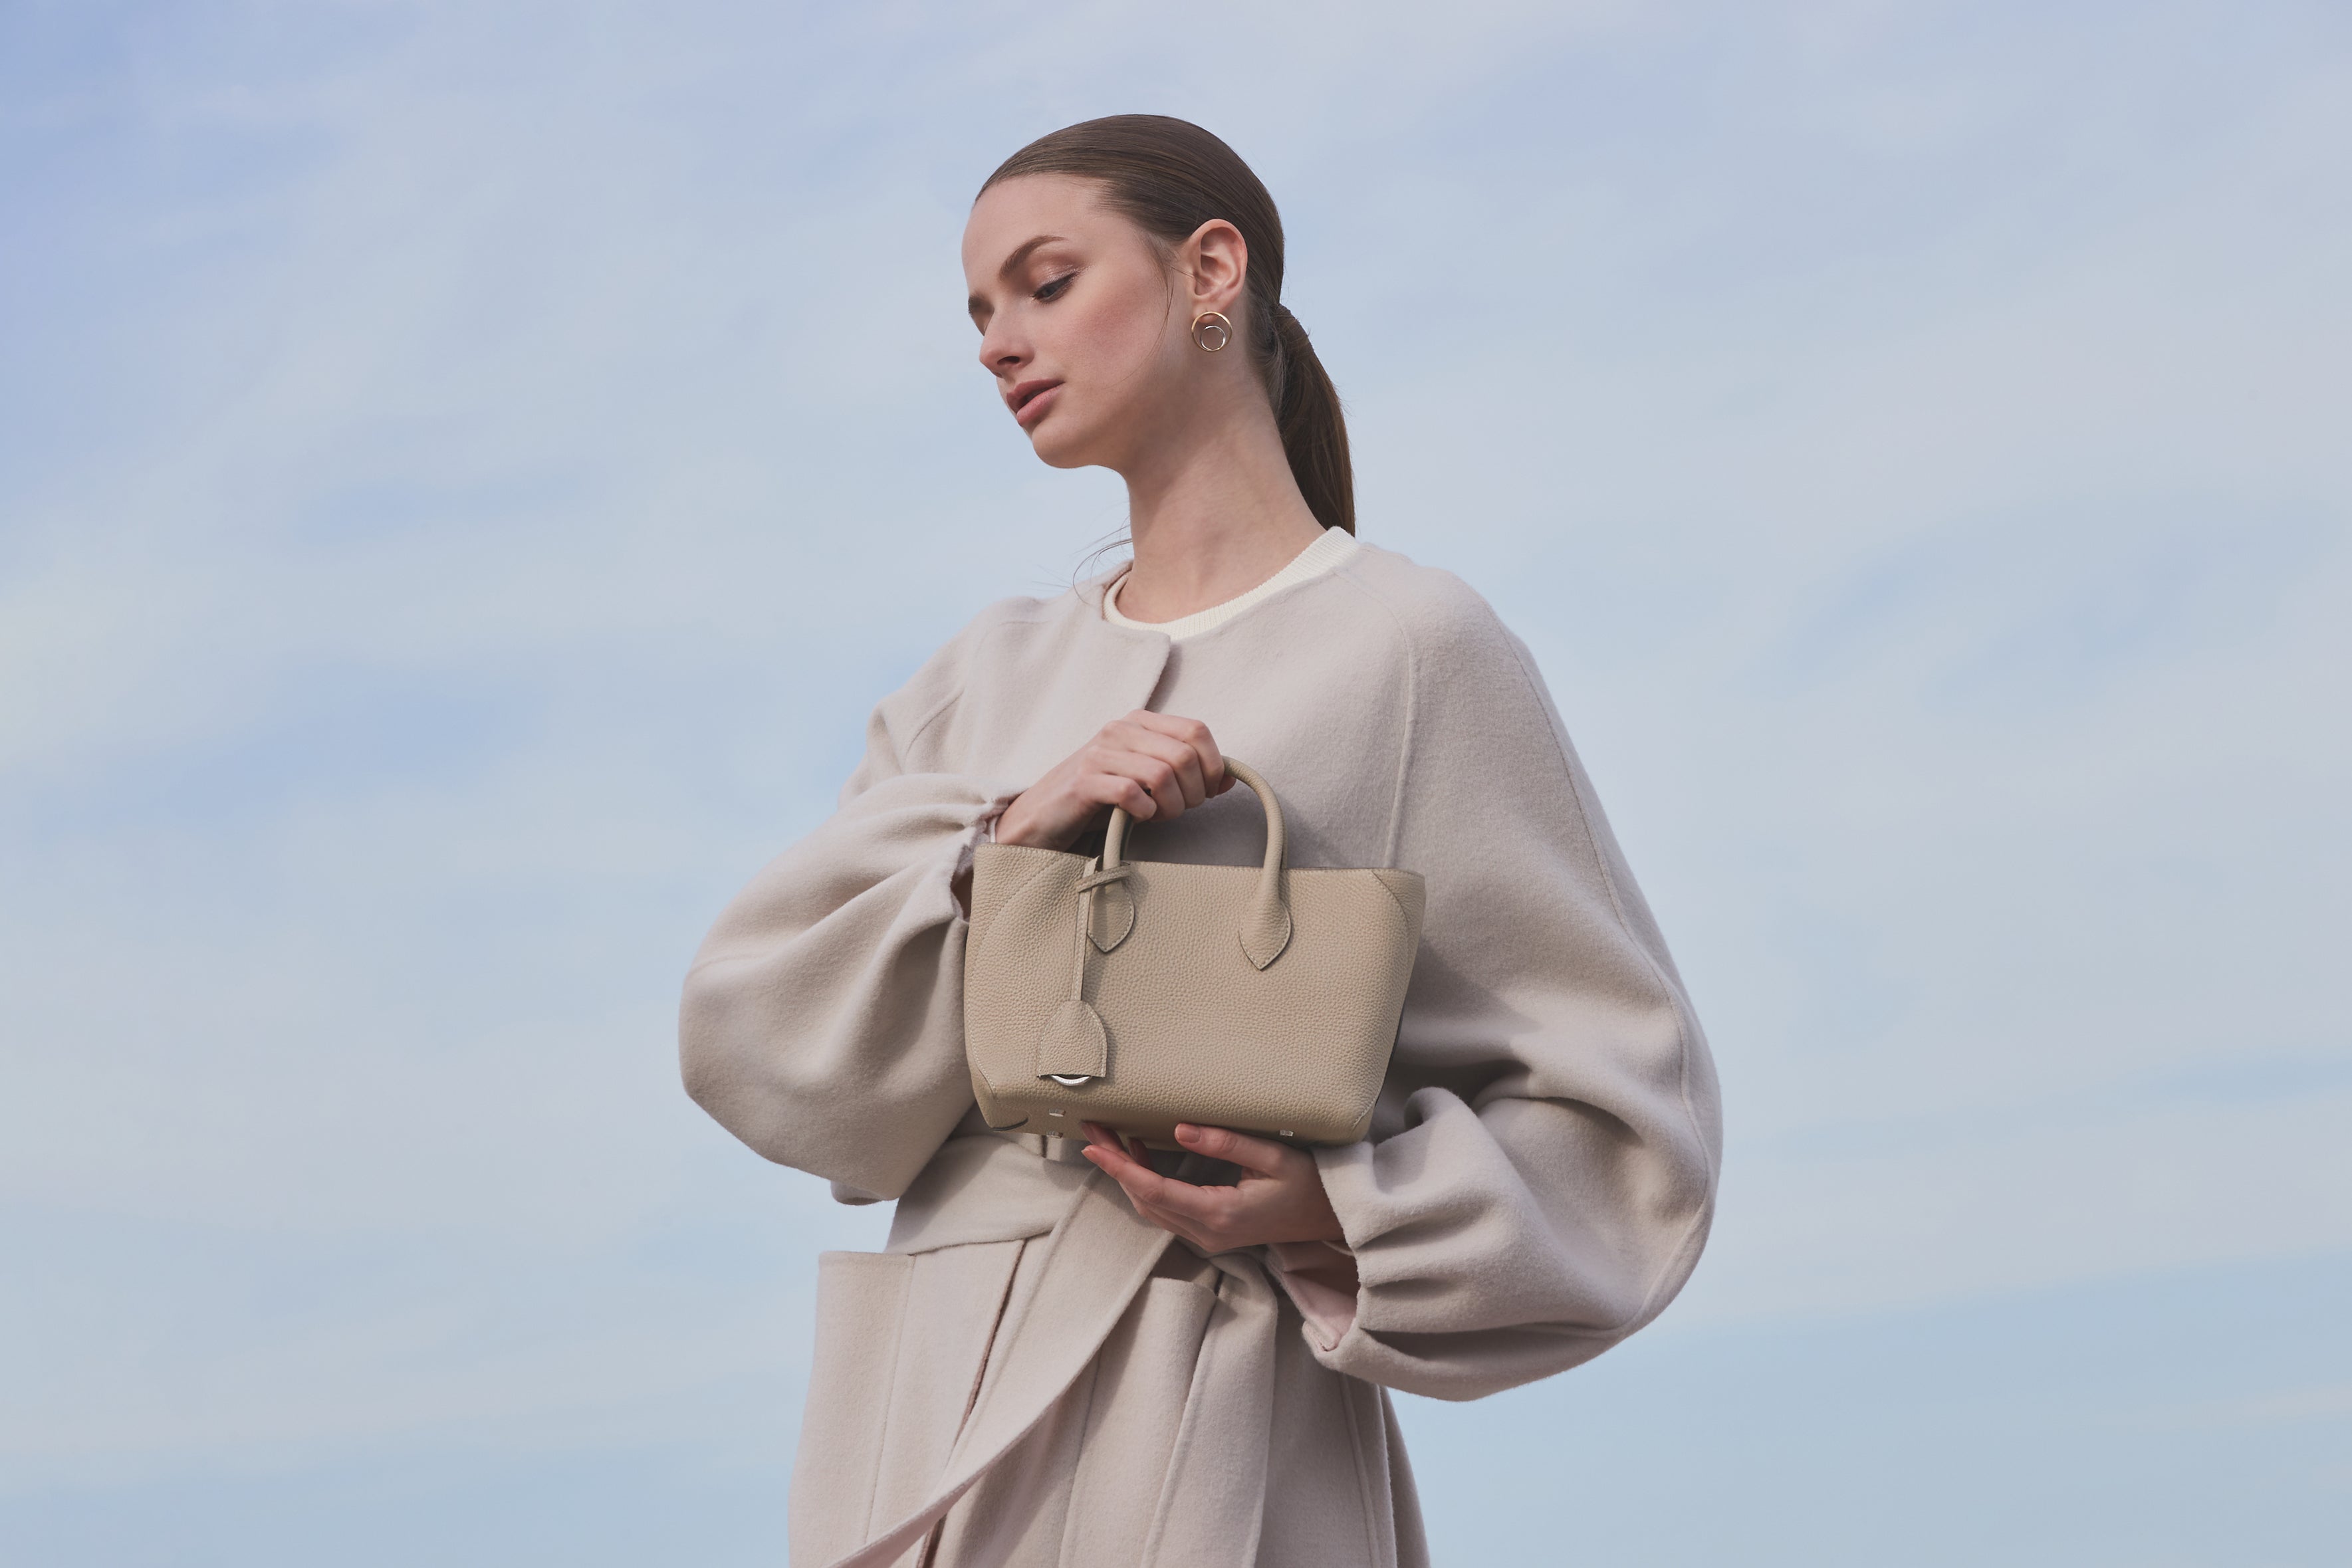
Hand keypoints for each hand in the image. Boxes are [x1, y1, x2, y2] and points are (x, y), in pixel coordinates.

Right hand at [993, 711, 1231, 850]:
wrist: (1042, 815)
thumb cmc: (1100, 796)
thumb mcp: (1145, 777)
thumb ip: (1184, 772)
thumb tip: (1229, 780)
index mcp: (1139, 721)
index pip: (1196, 729)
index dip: (1213, 765)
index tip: (1208, 793)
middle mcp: (1120, 729)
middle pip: (1184, 755)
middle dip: (1194, 792)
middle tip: (1179, 810)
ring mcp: (1100, 753)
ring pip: (1163, 775)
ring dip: (1171, 806)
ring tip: (1158, 815)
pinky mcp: (1084, 782)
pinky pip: (1133, 794)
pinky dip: (1145, 812)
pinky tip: (1137, 818)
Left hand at [1079, 1122, 1345, 1252]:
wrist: (1332, 1219)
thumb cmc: (1309, 1184)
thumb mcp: (1273, 1156)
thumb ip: (1225, 1143)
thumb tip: (1178, 1130)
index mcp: (1220, 1213)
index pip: (1154, 1190)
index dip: (1120, 1167)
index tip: (1094, 1145)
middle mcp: (1208, 1232)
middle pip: (1145, 1201)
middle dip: (1115, 1166)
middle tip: (1092, 1130)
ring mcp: (1209, 1237)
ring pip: (1152, 1209)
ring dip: (1128, 1176)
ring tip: (1108, 1139)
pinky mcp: (1212, 1233)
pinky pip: (1167, 1211)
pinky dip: (1146, 1185)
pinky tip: (1140, 1157)